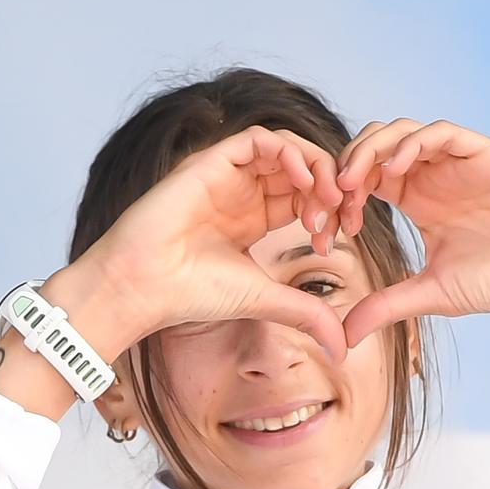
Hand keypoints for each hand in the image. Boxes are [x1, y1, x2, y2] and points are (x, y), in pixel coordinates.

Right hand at [67, 125, 349, 363]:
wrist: (146, 286)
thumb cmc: (194, 294)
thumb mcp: (267, 300)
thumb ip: (308, 315)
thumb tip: (343, 350)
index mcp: (253, 218)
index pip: (303, 196)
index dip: (328, 210)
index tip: (335, 238)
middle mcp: (241, 192)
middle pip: (300, 169)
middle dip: (329, 186)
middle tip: (340, 213)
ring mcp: (226, 175)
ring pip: (285, 148)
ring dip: (315, 165)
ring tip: (327, 196)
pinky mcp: (211, 161)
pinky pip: (259, 139)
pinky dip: (289, 151)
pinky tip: (302, 180)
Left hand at [329, 119, 489, 350]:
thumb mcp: (432, 293)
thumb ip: (387, 305)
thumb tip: (342, 337)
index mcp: (419, 200)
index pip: (366, 178)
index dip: (340, 196)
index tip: (327, 226)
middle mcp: (437, 174)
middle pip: (376, 146)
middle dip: (347, 166)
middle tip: (333, 198)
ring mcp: (461, 160)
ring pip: (404, 132)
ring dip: (372, 150)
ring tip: (355, 181)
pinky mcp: (488, 153)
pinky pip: (443, 133)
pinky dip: (413, 144)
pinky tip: (395, 170)